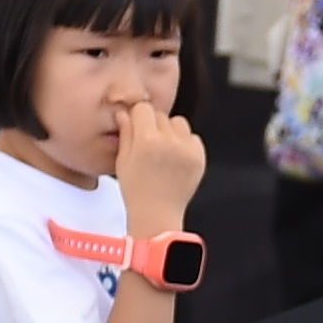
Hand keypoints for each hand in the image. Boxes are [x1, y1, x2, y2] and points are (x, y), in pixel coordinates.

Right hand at [110, 97, 206, 232]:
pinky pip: (193, 137)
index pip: (143, 108)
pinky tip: (175, 158)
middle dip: (153, 125)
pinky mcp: (200, 157)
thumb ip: (125, 133)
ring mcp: (187, 149)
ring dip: (171, 131)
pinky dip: (185, 143)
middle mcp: (169, 141)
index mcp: (146, 140)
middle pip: (161, 115)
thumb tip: (124, 113)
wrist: (158, 214)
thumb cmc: (136, 190)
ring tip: (163, 150)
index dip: (138, 117)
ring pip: (178, 123)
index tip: (136, 126)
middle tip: (148, 143)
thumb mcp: (123, 160)